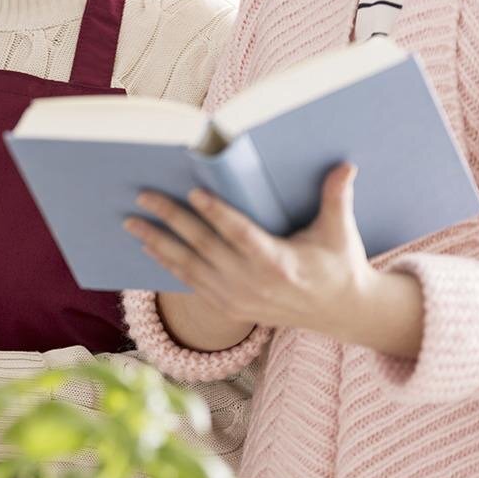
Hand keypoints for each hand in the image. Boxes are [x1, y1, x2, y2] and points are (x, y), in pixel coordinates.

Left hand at [124, 163, 420, 355]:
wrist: (339, 313)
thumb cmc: (339, 265)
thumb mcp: (340, 232)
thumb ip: (337, 197)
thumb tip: (346, 164)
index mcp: (278, 261)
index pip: (240, 233)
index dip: (216, 213)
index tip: (193, 191)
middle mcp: (252, 282)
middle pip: (203, 246)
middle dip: (170, 219)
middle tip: (144, 196)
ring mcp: (237, 298)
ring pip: (189, 266)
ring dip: (157, 243)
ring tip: (131, 223)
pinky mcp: (229, 307)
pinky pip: (191, 283)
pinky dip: (167, 265)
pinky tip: (148, 248)